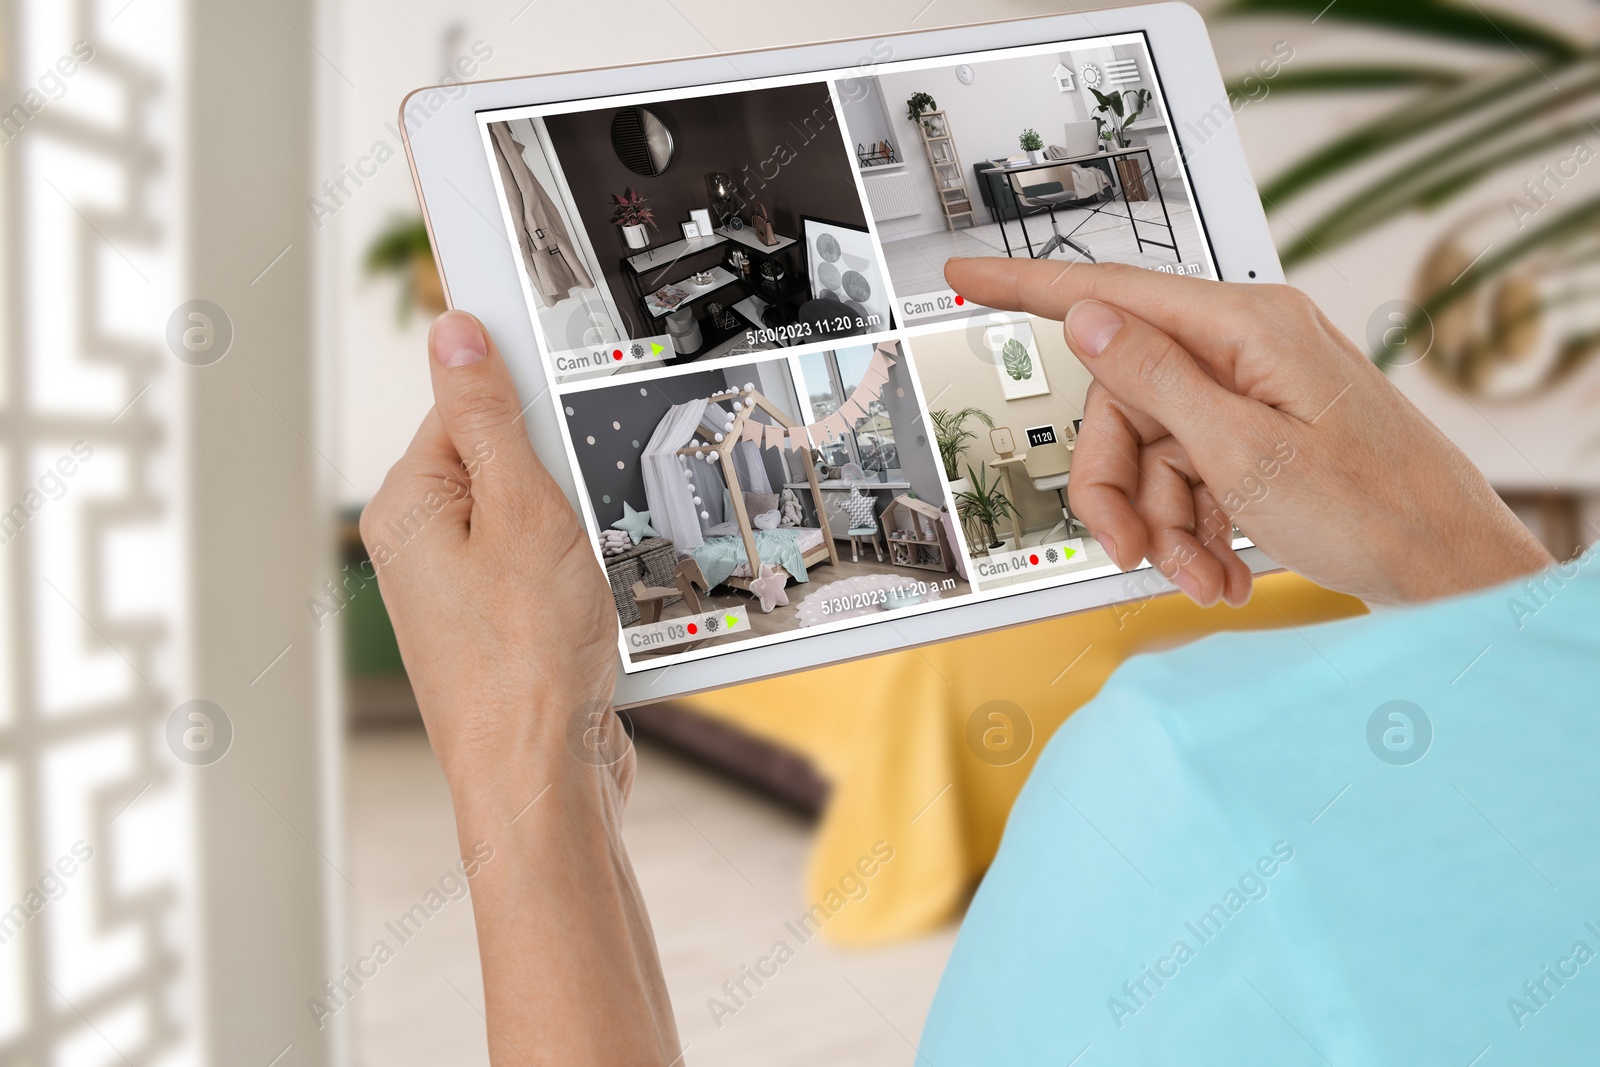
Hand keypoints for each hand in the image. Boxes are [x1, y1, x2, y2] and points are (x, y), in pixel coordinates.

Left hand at [363, 313, 677, 1065]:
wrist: (544, 778)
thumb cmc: (526, 660)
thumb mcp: (522, 509)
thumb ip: (489, 416)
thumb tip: (454, 332)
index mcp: (408, 508)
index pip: (464, 407)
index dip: (526, 406)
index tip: (570, 406)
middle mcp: (422, 549)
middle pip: (504, 463)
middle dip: (559, 475)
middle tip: (582, 511)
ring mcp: (460, 594)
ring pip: (534, 519)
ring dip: (577, 530)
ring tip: (587, 571)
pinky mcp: (500, 629)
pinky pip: (545, 570)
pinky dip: (580, 573)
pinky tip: (595, 605)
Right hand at [945, 259, 1551, 605]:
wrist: (1450, 571)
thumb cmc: (1378, 511)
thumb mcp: (1246, 454)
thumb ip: (1156, 380)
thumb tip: (1085, 319)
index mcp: (1246, 329)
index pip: (1113, 293)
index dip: (1027, 286)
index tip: (966, 278)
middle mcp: (1247, 349)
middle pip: (1124, 402)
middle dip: (1119, 487)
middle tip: (1131, 549)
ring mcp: (1255, 393)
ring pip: (1153, 449)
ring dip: (1165, 525)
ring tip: (1202, 576)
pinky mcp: (1262, 434)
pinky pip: (1191, 472)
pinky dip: (1195, 528)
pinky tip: (1222, 568)